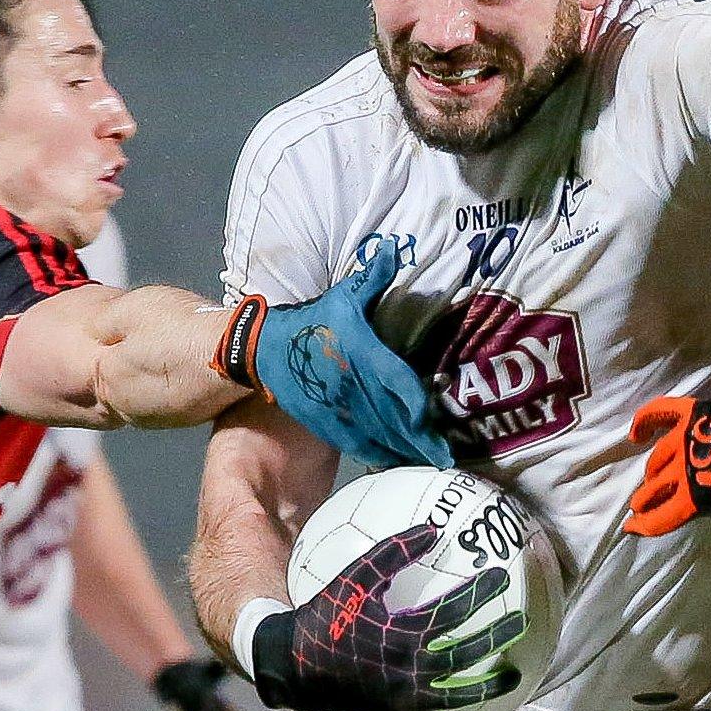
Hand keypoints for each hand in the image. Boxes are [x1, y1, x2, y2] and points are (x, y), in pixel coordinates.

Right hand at [215, 248, 451, 467]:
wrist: (264, 348)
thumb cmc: (312, 320)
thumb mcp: (343, 295)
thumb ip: (372, 278)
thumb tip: (391, 247)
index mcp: (360, 351)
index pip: (396, 381)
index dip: (416, 404)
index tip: (434, 420)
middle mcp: (350, 382)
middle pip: (392, 415)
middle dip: (420, 438)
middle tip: (446, 457)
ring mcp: (336, 406)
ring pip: (376, 434)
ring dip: (403, 450)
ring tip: (429, 462)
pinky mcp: (323, 422)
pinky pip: (354, 443)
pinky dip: (376, 455)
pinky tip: (395, 463)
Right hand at [249, 522, 522, 710]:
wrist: (292, 663)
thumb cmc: (325, 615)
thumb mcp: (355, 577)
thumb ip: (394, 552)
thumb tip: (433, 528)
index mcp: (403, 632)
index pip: (455, 609)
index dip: (481, 591)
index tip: (502, 576)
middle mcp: (409, 668)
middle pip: (466, 654)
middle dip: (497, 637)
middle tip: (521, 624)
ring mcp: (403, 697)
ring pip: (457, 695)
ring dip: (488, 686)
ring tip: (513, 676)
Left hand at [624, 382, 710, 536]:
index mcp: (696, 415)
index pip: (660, 412)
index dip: (644, 422)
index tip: (635, 435)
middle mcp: (683, 442)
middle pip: (657, 457)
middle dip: (653, 471)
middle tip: (652, 483)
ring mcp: (685, 471)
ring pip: (653, 487)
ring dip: (644, 497)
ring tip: (638, 507)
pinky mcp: (692, 499)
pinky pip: (662, 516)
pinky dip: (645, 523)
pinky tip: (633, 528)